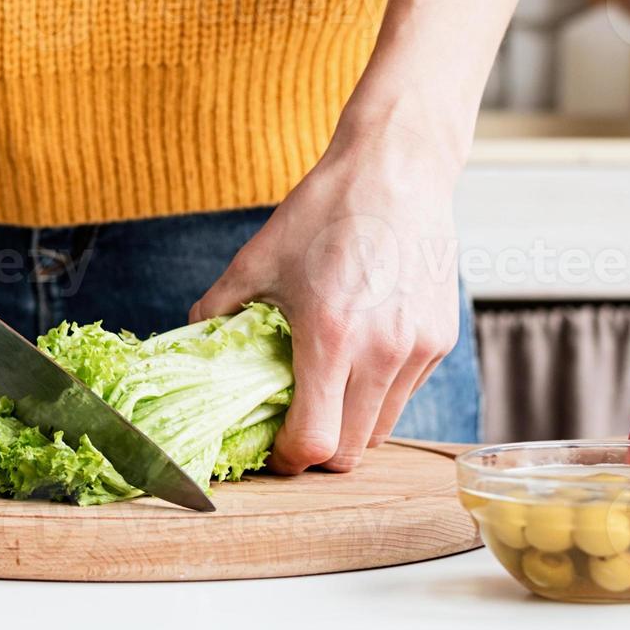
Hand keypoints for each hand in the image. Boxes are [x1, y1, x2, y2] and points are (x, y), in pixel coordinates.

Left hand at [193, 129, 462, 473]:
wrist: (397, 170)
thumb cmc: (325, 211)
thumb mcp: (256, 262)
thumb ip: (216, 314)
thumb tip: (189, 351)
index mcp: (330, 335)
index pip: (315, 442)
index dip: (288, 460)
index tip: (274, 448)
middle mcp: (382, 350)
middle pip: (350, 451)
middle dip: (317, 451)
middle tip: (294, 426)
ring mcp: (417, 347)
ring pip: (381, 429)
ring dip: (349, 427)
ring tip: (325, 394)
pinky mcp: (439, 340)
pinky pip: (404, 395)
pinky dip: (378, 396)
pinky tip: (357, 362)